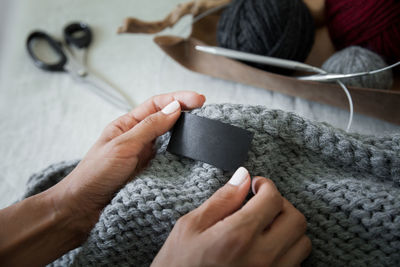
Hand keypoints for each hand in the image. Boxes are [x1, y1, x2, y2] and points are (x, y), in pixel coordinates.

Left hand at [48, 91, 205, 231]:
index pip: (156, 105)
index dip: (178, 98)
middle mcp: (139, 138)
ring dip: (186, 135)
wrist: (84, 208)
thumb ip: (149, 127)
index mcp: (128, 125)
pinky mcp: (152, 173)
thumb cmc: (94, 175)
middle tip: (207, 112)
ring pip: (171, 140)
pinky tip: (193, 156)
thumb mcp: (123, 146)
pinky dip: (183, 157)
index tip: (198, 99)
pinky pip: (171, 161)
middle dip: (186, 113)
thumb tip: (174, 108)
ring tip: (204, 131)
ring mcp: (146, 156)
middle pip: (167, 120)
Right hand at [152, 167, 310, 266]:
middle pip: (296, 220)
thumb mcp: (190, 227)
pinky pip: (296, 264)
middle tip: (263, 203)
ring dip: (288, 228)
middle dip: (281, 204)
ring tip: (266, 226)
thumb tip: (243, 177)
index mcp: (237, 236)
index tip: (257, 185)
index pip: (273, 200)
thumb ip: (222, 200)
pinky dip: (287, 249)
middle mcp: (261, 258)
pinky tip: (266, 246)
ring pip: (302, 243)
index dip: (266, 185)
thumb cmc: (178, 265)